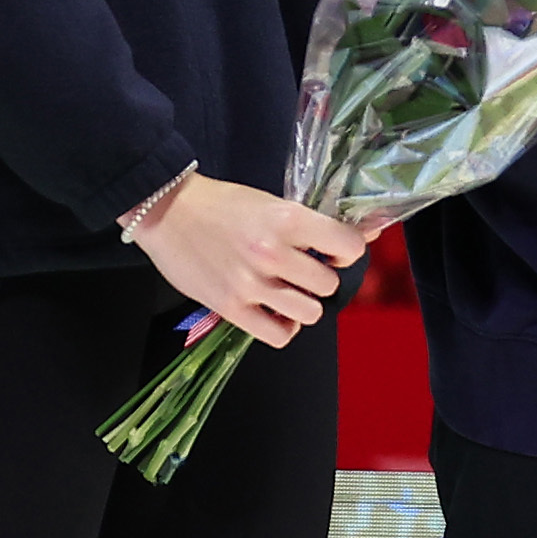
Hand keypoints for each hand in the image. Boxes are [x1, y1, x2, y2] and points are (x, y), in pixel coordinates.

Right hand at [130, 174, 364, 348]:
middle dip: (322, 279)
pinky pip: (278, 335)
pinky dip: (284, 328)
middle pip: (329, 284)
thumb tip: (368, 232)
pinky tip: (276, 313)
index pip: (348, 247)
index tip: (335, 253)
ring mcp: (251, 284)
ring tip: (290, 292)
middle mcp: (273, 253)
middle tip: (304, 271)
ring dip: (304, 304)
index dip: (348, 252)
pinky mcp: (230, 308)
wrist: (168, 212)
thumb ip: (315, 223)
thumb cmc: (224, 204)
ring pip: (310, 313)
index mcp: (289, 219)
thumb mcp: (275, 202)